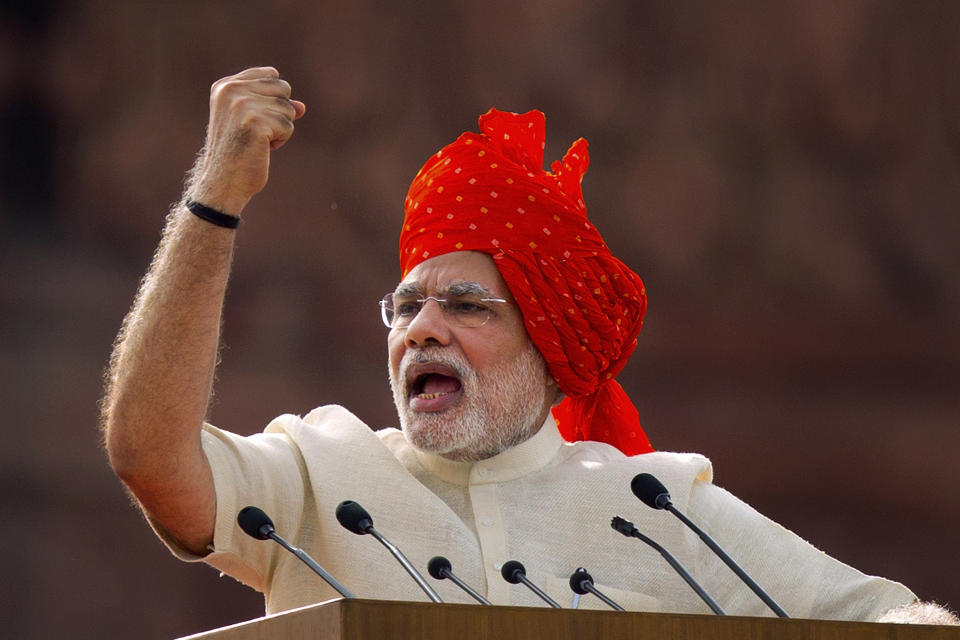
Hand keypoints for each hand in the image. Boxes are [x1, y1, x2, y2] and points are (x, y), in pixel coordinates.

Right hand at [188, 67, 306, 214]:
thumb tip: (302, 107)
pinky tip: (261, 149)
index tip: (255, 119)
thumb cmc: (238, 152)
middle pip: (283, 89)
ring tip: (257, 141)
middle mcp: (231, 90)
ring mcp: (242, 105)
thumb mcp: (255, 122)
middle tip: (256, 132)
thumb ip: (276, 108)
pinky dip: (281, 141)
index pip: (271, 74)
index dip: (274, 98)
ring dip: (280, 129)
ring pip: (288, 109)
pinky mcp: (256, 122)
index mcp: (225, 86)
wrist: (223, 181)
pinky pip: (288, 126)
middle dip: (279, 113)